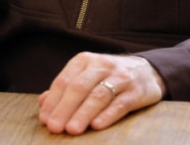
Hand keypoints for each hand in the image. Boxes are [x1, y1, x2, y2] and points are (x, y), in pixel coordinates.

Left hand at [37, 52, 165, 134]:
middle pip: (79, 87)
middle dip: (65, 108)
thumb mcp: (86, 75)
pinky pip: (120, 104)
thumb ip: (65, 88)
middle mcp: (101, 65)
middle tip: (55, 127)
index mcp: (85, 60)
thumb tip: (42, 103)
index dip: (53, 101)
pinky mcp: (136, 91)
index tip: (45, 120)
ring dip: (83, 113)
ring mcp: (120, 77)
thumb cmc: (108, 77)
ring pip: (98, 95)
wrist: (147, 70)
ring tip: (72, 129)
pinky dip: (108, 115)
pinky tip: (97, 126)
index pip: (65, 80)